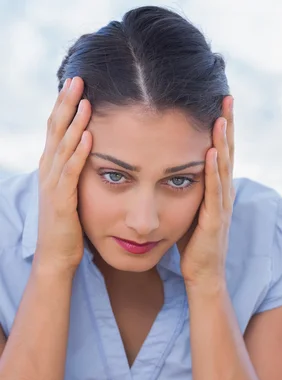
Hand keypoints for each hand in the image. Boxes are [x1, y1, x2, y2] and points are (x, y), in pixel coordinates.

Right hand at [34, 76, 91, 273]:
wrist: (56, 256)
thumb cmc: (68, 225)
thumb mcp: (71, 191)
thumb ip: (75, 171)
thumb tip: (89, 151)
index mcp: (51, 166)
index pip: (56, 128)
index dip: (65, 105)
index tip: (76, 82)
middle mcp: (48, 171)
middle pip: (55, 129)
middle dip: (67, 103)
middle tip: (78, 78)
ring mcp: (53, 185)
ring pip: (62, 146)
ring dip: (74, 122)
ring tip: (84, 100)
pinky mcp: (62, 201)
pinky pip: (71, 173)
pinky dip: (78, 153)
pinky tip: (87, 137)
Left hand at [180, 96, 234, 290]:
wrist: (203, 274)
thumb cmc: (194, 244)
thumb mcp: (191, 209)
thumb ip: (188, 189)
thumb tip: (175, 168)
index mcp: (217, 190)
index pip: (220, 152)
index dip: (221, 127)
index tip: (218, 102)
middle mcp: (224, 194)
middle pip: (226, 153)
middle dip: (227, 124)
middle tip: (226, 96)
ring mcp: (221, 207)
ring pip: (222, 168)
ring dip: (222, 141)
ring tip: (220, 116)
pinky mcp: (214, 220)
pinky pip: (214, 191)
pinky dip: (213, 170)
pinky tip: (210, 152)